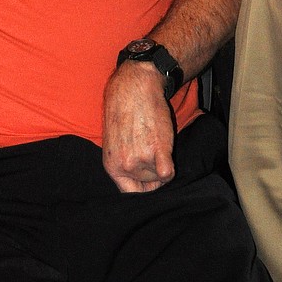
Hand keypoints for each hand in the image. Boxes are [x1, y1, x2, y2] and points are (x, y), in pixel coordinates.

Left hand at [102, 61, 175, 193]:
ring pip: (161, 176)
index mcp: (112, 166)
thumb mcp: (114, 143)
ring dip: (162, 161)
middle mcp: (125, 166)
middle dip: (154, 171)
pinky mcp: (158, 149)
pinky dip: (170, 168)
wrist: (134, 87)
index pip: (131, 194)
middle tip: (150, 147)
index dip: (143, 188)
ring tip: (154, 138)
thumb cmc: (124, 111)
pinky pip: (168, 172)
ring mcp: (141, 158)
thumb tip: (140, 184)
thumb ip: (124, 164)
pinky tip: (166, 153)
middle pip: (149, 184)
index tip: (149, 180)